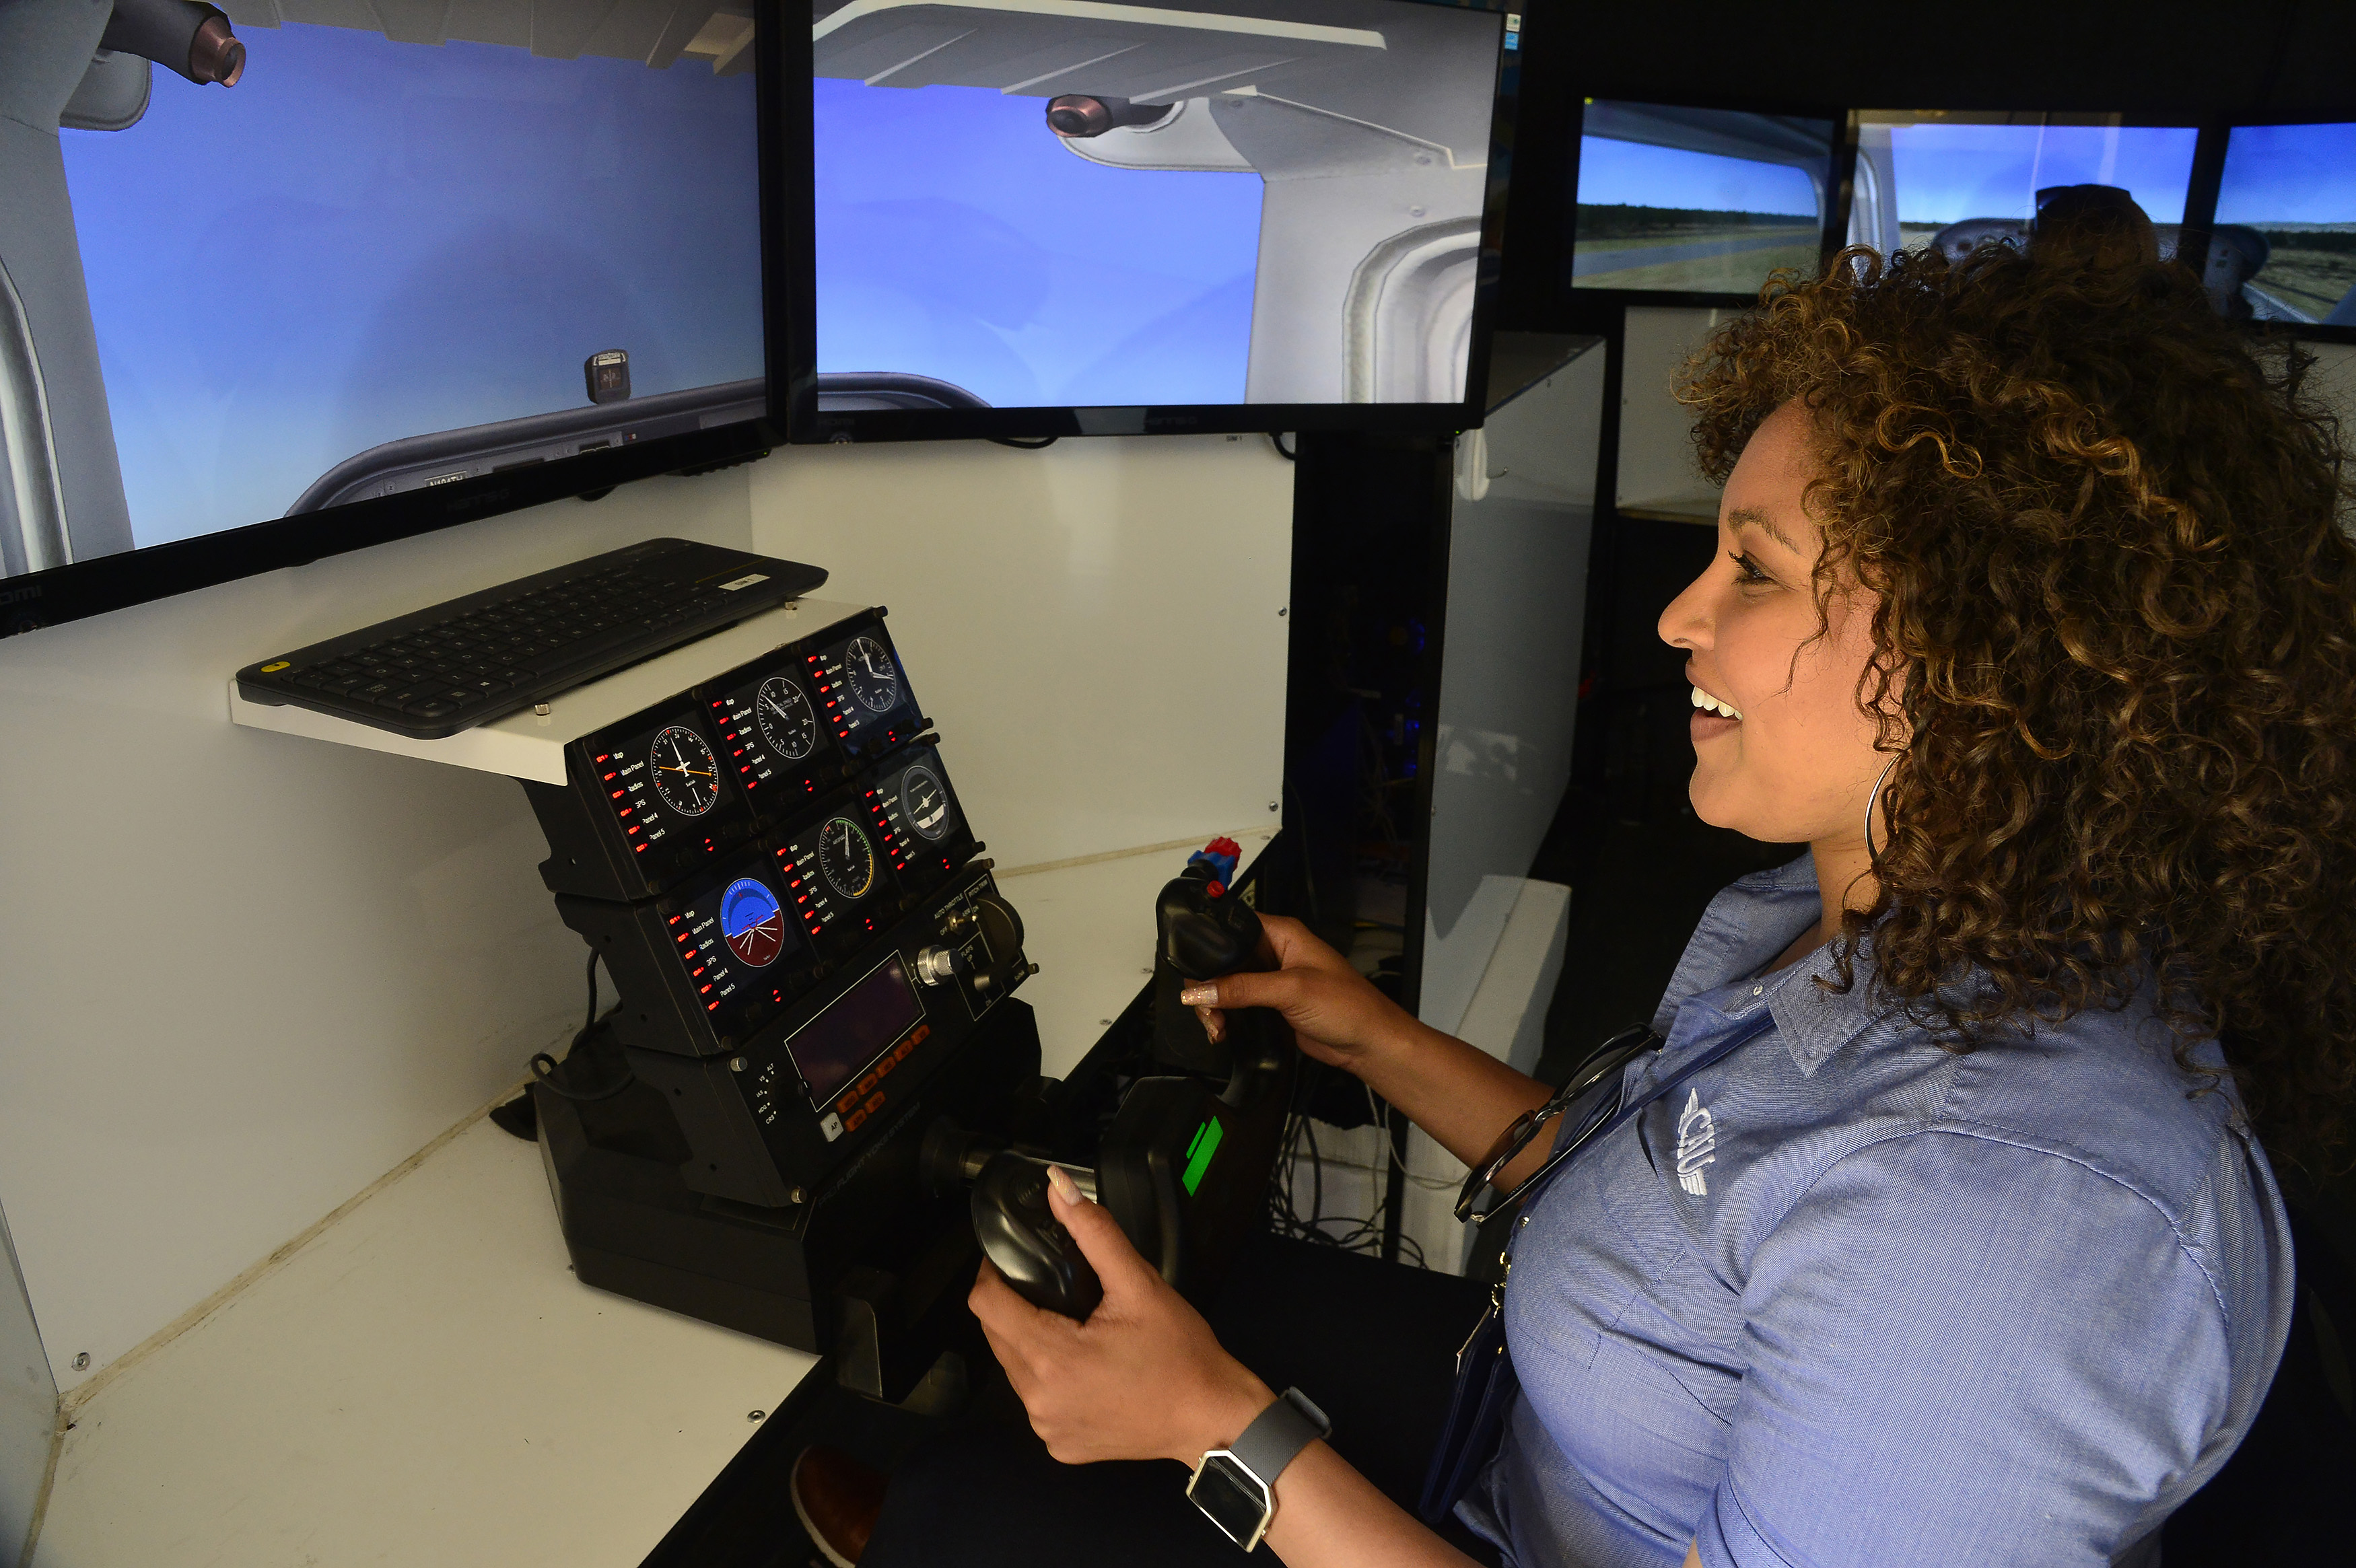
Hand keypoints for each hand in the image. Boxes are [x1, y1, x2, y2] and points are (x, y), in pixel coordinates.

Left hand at [970, 1166, 1271, 1466]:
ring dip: (1028, 1342)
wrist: (1211, 1419)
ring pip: (1014, 1369)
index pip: (986, 1305)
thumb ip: (1095, 1232)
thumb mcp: (1140, 1285)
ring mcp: (1048, 1428)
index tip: (1006, 1259)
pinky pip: (1036, 1401)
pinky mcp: (1061, 1446)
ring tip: (1069, 1323)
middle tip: (1048, 1287)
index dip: (990, 1273)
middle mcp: (1039, 1400)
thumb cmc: (1181, 1355)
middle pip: (995, 1336)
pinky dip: (1048, 1379)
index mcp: (1051, 1358)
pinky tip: (1082, 1366)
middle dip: (1012, 1306)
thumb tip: (1059, 1187)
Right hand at [1177, 914, 1420, 1075]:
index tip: (1196, 973)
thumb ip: (1243, 989)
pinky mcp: (1271, 1005)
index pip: (1233, 927)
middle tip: (1206, 1009)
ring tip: (1216, 1027)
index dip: (1210, 946)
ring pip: (1226, 986)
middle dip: (1208, 985)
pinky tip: (1221, 1031)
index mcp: (1282, 934)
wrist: (1367, 1043)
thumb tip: (1200, 990)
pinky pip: (1237, 1006)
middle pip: (1224, 960)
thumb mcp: (1292, 990)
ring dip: (1214, 1006)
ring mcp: (1272, 980)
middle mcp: (1274, 953)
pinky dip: (1224, 1018)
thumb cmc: (1349, 1006)